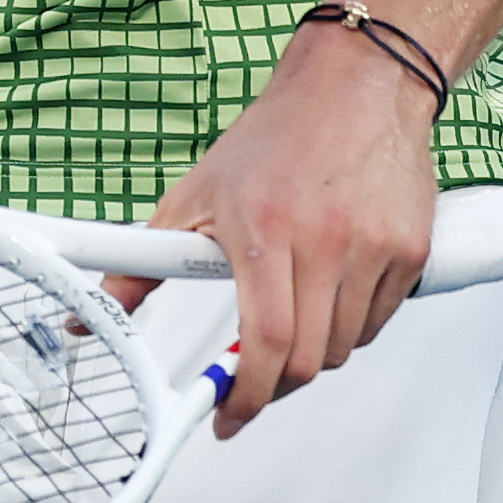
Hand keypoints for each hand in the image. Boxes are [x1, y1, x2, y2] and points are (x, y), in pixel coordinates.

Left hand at [116, 16, 440, 436]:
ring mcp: (373, 248)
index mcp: (263, 229)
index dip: (247, 395)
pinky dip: (353, 324)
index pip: (262, 341)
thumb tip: (92, 314)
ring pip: (344, 346)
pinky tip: (333, 287)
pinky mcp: (410, 252)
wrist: (357, 84)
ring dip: (314, 349)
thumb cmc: (275, 138)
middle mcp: (323, 241)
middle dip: (276, 383)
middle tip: (255, 378)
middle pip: (307, 359)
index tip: (228, 418)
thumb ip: (141, 263)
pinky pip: (379, 321)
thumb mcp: (193, 195)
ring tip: (294, 307)